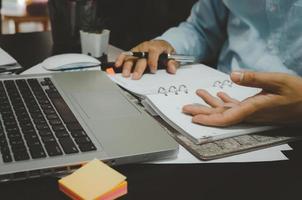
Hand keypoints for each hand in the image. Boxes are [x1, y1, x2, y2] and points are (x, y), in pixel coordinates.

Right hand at [115, 40, 178, 79]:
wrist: (160, 45)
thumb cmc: (165, 51)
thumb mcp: (172, 55)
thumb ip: (173, 63)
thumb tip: (172, 69)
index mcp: (156, 46)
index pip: (153, 53)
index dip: (153, 62)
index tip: (153, 70)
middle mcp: (145, 47)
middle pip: (140, 57)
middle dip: (138, 68)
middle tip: (136, 76)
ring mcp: (138, 50)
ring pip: (131, 57)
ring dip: (127, 66)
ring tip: (126, 74)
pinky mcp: (133, 52)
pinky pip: (125, 55)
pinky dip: (120, 59)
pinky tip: (117, 65)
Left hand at [182, 71, 301, 126]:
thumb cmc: (297, 93)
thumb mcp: (277, 81)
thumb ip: (254, 78)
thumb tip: (233, 75)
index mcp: (253, 108)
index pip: (226, 117)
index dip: (209, 119)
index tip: (194, 119)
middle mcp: (249, 112)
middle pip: (221, 115)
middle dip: (202, 112)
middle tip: (186, 109)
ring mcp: (251, 110)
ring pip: (226, 109)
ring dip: (210, 103)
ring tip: (197, 95)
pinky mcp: (255, 106)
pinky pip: (236, 105)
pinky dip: (225, 100)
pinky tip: (218, 94)